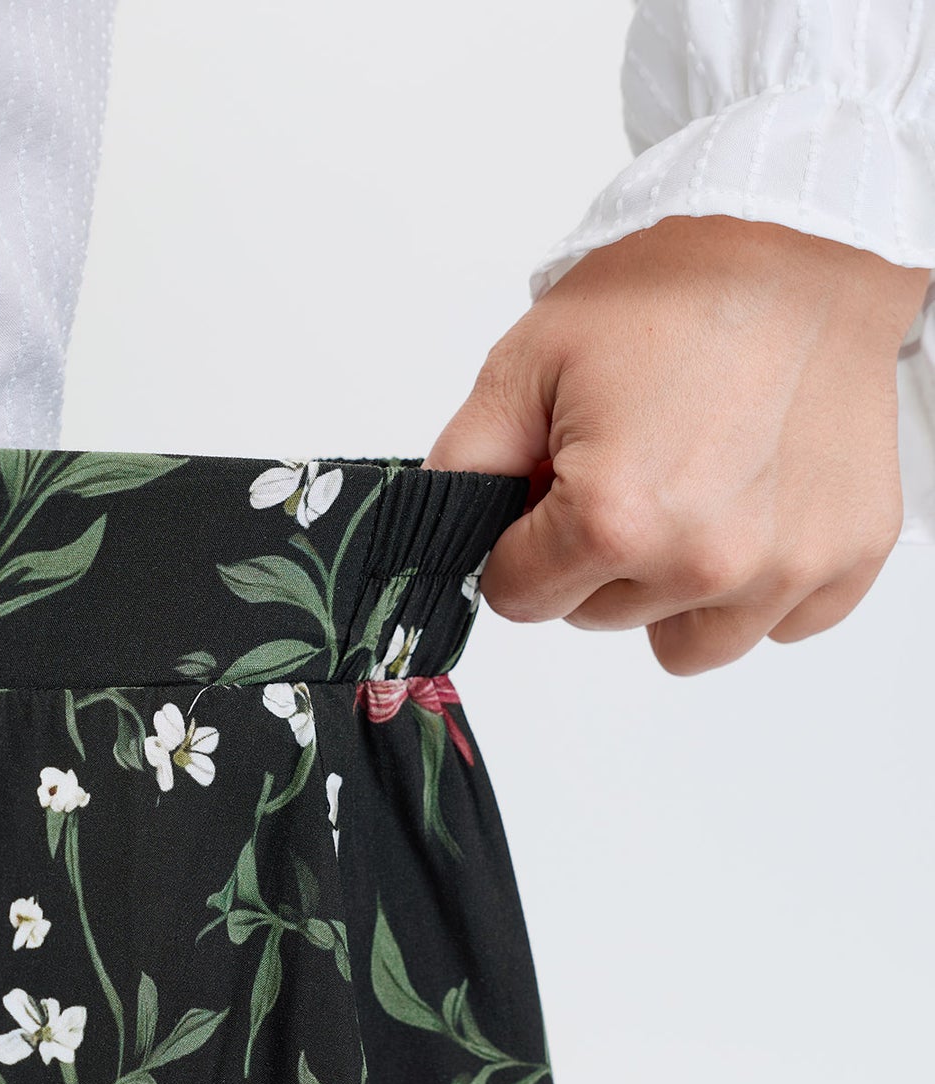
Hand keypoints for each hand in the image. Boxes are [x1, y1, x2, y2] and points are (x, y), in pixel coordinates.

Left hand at [421, 214, 930, 674]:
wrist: (802, 244)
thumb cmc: (677, 290)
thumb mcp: (530, 362)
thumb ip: (465, 463)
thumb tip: (435, 533)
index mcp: (618, 519)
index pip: (519, 599)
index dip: (518, 544)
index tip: (548, 492)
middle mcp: (705, 560)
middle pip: (596, 617)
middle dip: (592, 556)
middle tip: (628, 463)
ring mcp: (784, 569)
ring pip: (682, 642)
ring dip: (669, 588)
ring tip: (690, 491)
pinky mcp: (844, 559)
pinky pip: (775, 625)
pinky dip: (755, 583)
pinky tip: (752, 502)